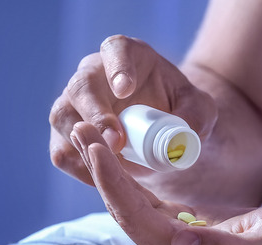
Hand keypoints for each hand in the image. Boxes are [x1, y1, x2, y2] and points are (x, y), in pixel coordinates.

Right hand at [49, 35, 216, 185]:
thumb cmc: (181, 111)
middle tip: (116, 141)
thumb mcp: (200, 110)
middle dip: (96, 114)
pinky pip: (61, 150)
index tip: (125, 88)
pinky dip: (78, 165)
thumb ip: (197, 116)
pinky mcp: (67, 134)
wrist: (164, 132)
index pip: (116, 51)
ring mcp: (74, 103)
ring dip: (82, 142)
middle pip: (81, 86)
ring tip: (109, 162)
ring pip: (63, 117)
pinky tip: (99, 177)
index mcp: (126, 55)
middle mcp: (93, 74)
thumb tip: (181, 135)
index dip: (117, 67)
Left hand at [70, 122, 261, 244]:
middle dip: (101, 171)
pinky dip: (126, 179)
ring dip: (108, 172)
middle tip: (80, 130)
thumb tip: (183, 241)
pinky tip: (113, 156)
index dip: (113, 182)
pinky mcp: (178, 232)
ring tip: (87, 136)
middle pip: (124, 211)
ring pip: (130, 206)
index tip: (96, 147)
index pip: (135, 218)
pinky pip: (143, 205)